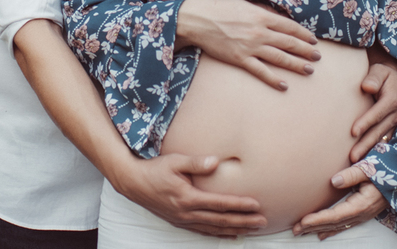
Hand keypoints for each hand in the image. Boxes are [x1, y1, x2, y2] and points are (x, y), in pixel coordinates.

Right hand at [110, 153, 266, 236]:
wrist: (133, 183)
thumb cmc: (154, 169)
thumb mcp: (174, 161)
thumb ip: (195, 162)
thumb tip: (216, 162)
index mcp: (188, 198)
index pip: (219, 203)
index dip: (239, 205)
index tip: (256, 205)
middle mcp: (187, 213)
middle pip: (221, 220)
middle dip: (243, 221)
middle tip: (262, 222)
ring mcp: (183, 220)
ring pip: (214, 228)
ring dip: (235, 229)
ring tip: (252, 230)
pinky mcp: (180, 221)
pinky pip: (203, 231)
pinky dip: (219, 233)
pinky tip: (231, 234)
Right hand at [176, 0, 320, 89]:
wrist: (197, 20)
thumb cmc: (219, 8)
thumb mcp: (244, 3)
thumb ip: (262, 10)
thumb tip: (278, 17)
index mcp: (261, 16)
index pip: (289, 26)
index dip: (304, 34)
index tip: (313, 40)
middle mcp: (259, 32)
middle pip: (289, 43)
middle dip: (305, 51)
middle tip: (318, 57)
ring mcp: (250, 47)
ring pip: (279, 58)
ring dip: (296, 65)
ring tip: (309, 70)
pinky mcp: (240, 59)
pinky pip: (261, 71)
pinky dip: (274, 79)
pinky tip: (284, 85)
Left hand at [292, 165, 385, 239]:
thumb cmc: (386, 168)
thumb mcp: (370, 168)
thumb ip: (352, 174)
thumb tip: (334, 181)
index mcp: (362, 204)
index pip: (335, 215)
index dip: (318, 219)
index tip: (303, 220)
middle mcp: (362, 213)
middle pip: (334, 224)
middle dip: (314, 227)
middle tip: (295, 229)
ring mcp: (363, 215)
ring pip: (338, 226)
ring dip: (319, 229)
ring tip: (301, 231)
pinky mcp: (363, 213)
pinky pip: (344, 225)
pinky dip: (331, 230)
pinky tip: (320, 234)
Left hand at [349, 51, 396, 161]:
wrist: (394, 77)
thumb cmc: (382, 73)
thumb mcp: (379, 70)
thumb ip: (373, 77)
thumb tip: (366, 86)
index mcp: (393, 99)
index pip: (378, 112)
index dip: (366, 122)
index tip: (352, 131)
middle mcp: (396, 113)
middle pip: (379, 130)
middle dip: (366, 144)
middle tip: (352, 157)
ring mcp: (396, 122)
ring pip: (381, 139)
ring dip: (369, 151)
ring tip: (355, 162)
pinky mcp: (392, 128)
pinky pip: (383, 141)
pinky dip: (375, 151)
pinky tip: (364, 161)